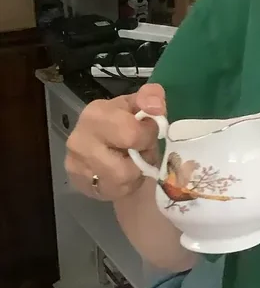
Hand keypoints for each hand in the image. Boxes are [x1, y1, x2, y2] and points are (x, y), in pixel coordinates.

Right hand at [65, 83, 165, 200]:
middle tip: (142, 149)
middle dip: (143, 155)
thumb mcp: (141, 106)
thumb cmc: (128, 126)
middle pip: (125, 161)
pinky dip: (127, 185)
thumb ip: (151, 97)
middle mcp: (79, 138)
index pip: (131, 131)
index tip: (150, 130)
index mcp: (96, 113)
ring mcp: (75, 163)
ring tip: (132, 162)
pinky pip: (116, 190)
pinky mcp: (79, 184)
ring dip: (136, 172)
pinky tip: (122, 175)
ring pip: (123, 178)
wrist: (111, 154)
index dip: (149, 134)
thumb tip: (156, 105)